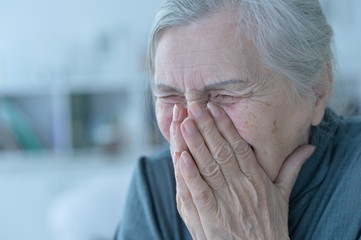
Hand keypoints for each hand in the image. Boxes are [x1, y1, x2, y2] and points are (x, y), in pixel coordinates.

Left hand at [170, 102, 314, 239]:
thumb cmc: (270, 225)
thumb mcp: (283, 196)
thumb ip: (291, 168)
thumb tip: (309, 147)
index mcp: (256, 179)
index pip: (239, 147)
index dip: (225, 126)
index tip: (213, 107)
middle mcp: (240, 188)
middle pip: (220, 152)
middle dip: (205, 127)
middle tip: (193, 105)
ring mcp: (224, 202)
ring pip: (207, 168)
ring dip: (194, 144)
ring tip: (183, 123)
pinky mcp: (210, 218)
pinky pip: (199, 193)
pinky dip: (189, 175)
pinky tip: (180, 157)